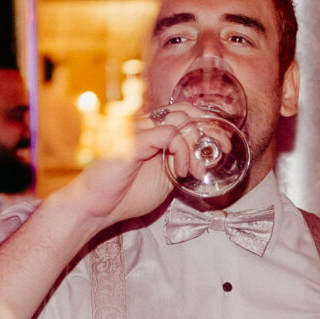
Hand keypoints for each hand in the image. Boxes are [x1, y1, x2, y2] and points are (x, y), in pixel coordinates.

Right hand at [53, 104, 222, 229]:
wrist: (96, 208)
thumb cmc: (125, 196)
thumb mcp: (164, 180)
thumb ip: (180, 164)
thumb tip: (202, 157)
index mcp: (152, 133)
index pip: (185, 113)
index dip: (208, 124)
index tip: (223, 144)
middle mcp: (144, 126)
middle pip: (186, 110)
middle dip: (209, 129)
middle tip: (220, 151)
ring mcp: (138, 131)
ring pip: (180, 119)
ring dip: (196, 146)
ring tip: (194, 170)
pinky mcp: (133, 141)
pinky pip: (168, 134)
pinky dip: (182, 152)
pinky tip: (180, 171)